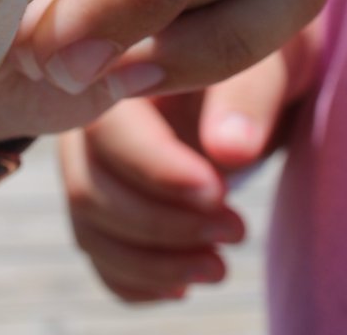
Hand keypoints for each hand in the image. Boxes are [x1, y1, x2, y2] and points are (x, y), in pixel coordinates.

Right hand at [59, 21, 320, 299]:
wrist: (245, 70)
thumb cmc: (253, 59)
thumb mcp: (262, 64)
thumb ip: (246, 100)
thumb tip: (231, 152)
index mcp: (115, 71)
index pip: (112, 133)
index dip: (159, 173)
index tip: (218, 194)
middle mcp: (84, 120)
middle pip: (91, 189)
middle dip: (162, 225)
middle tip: (236, 232)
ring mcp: (86, 163)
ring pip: (91, 229)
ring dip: (153, 262)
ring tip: (219, 267)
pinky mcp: (100, 201)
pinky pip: (98, 252)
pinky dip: (135, 280)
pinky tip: (181, 287)